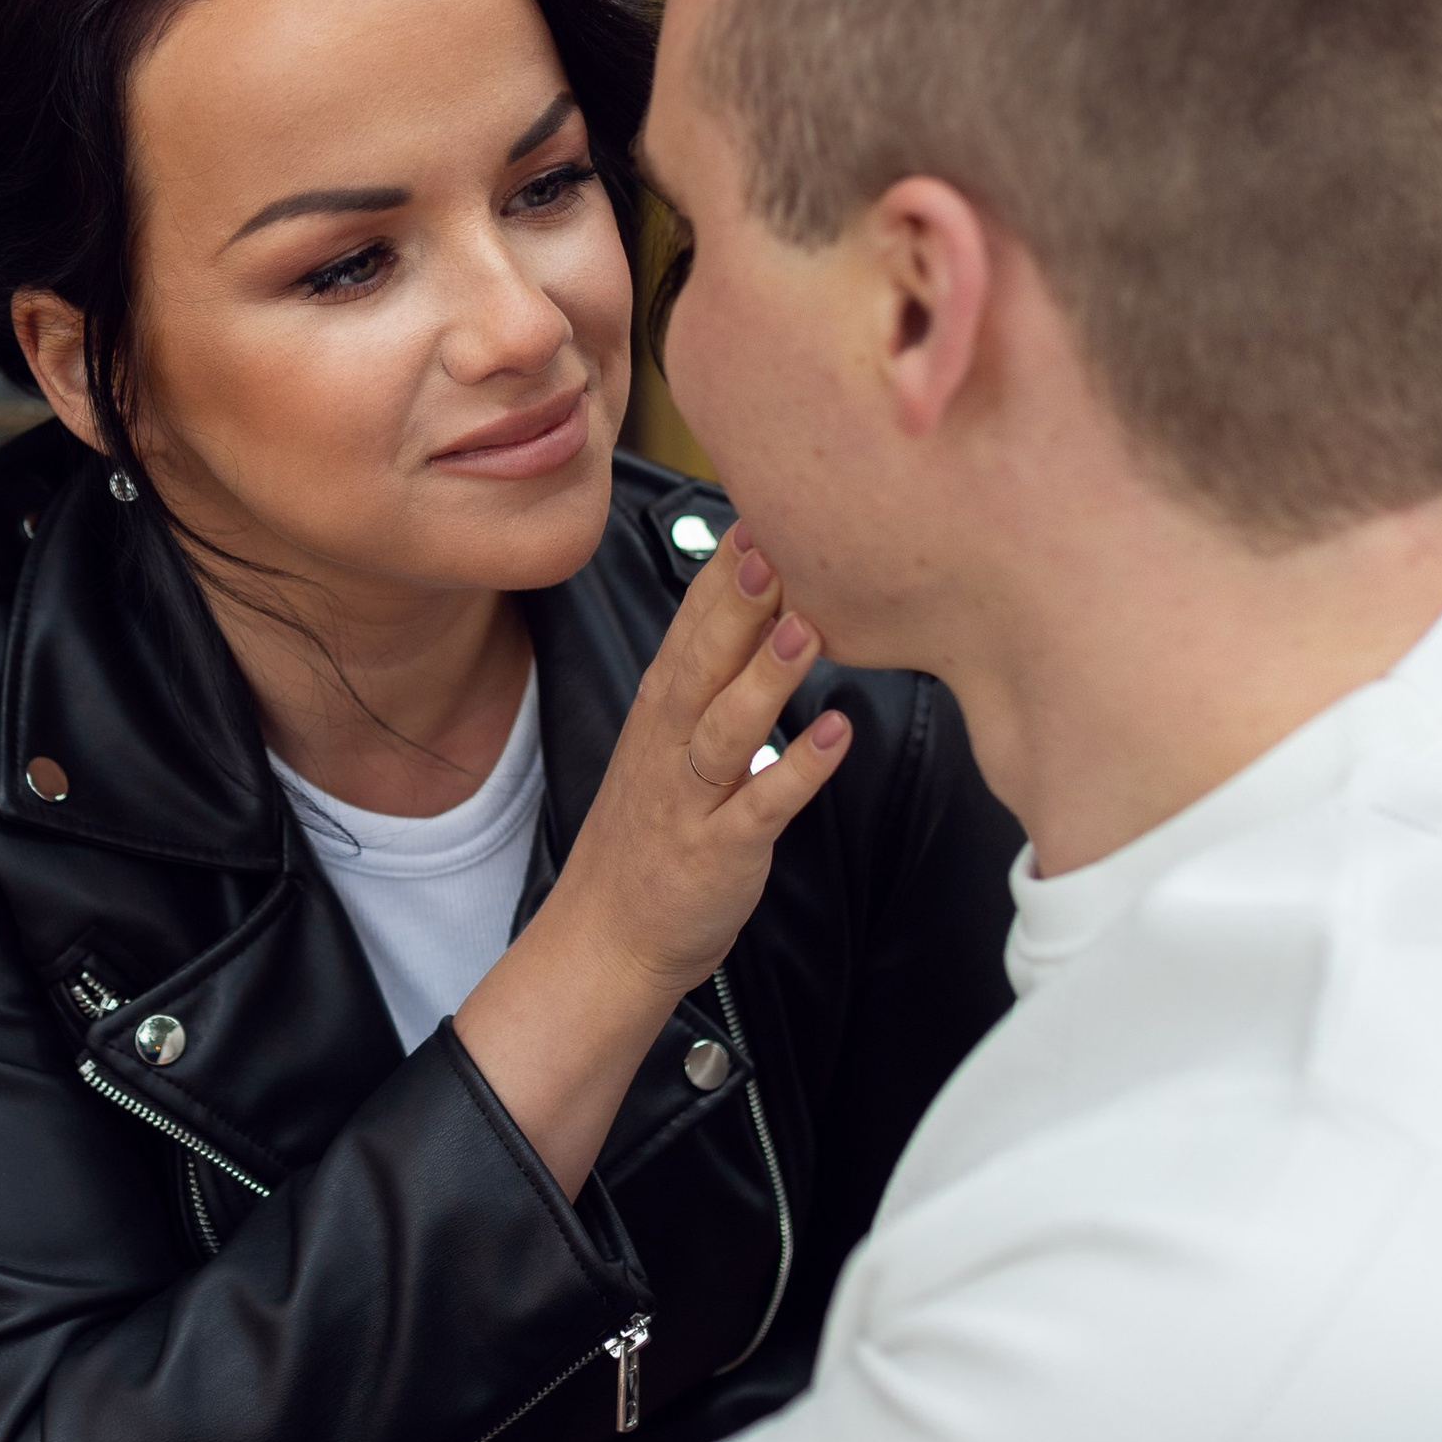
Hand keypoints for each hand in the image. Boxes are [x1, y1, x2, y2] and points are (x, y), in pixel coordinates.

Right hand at [452, 527, 849, 1199]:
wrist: (607, 939)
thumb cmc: (655, 836)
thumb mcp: (676, 743)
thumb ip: (716, 680)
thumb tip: (772, 607)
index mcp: (663, 709)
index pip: (695, 622)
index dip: (728, 565)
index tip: (766, 502)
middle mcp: (671, 743)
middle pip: (704, 658)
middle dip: (740, 599)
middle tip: (778, 537)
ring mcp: (691, 797)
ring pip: (727, 726)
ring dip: (766, 676)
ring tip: (807, 625)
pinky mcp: (719, 851)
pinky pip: (761, 806)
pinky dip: (797, 771)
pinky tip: (834, 737)